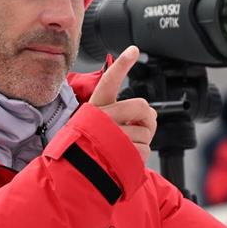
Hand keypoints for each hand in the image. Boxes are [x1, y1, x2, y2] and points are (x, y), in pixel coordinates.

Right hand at [88, 46, 157, 162]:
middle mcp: (103, 118)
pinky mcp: (123, 153)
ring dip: (142, 141)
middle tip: (140, 126)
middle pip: (141, 106)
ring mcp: (113, 136)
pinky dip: (140, 155)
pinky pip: (145, 149)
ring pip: (146, 131)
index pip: (109, 82)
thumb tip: (151, 113)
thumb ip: (121, 114)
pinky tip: (124, 158)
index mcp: (95, 108)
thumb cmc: (88, 147)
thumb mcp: (95, 125)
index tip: (133, 50)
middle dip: (147, 118)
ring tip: (124, 147)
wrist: (74, 177)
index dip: (122, 65)